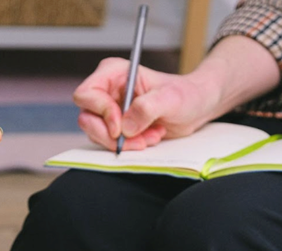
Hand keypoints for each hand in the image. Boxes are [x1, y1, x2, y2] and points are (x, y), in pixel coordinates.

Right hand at [73, 57, 218, 150]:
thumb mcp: (170, 98)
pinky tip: (148, 138)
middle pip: (87, 119)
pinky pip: (109, 143)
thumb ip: (147, 108)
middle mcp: (106, 90)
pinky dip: (129, 146)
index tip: (121, 127)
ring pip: (97, 134)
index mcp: (113, 73)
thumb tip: (126, 126)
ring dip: (124, 143)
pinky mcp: (115, 126)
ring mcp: (108, 110)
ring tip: (150, 135)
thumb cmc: (185, 94)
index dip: (101, 113)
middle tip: (138, 139)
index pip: (86, 94)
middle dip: (111, 135)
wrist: (195, 107)